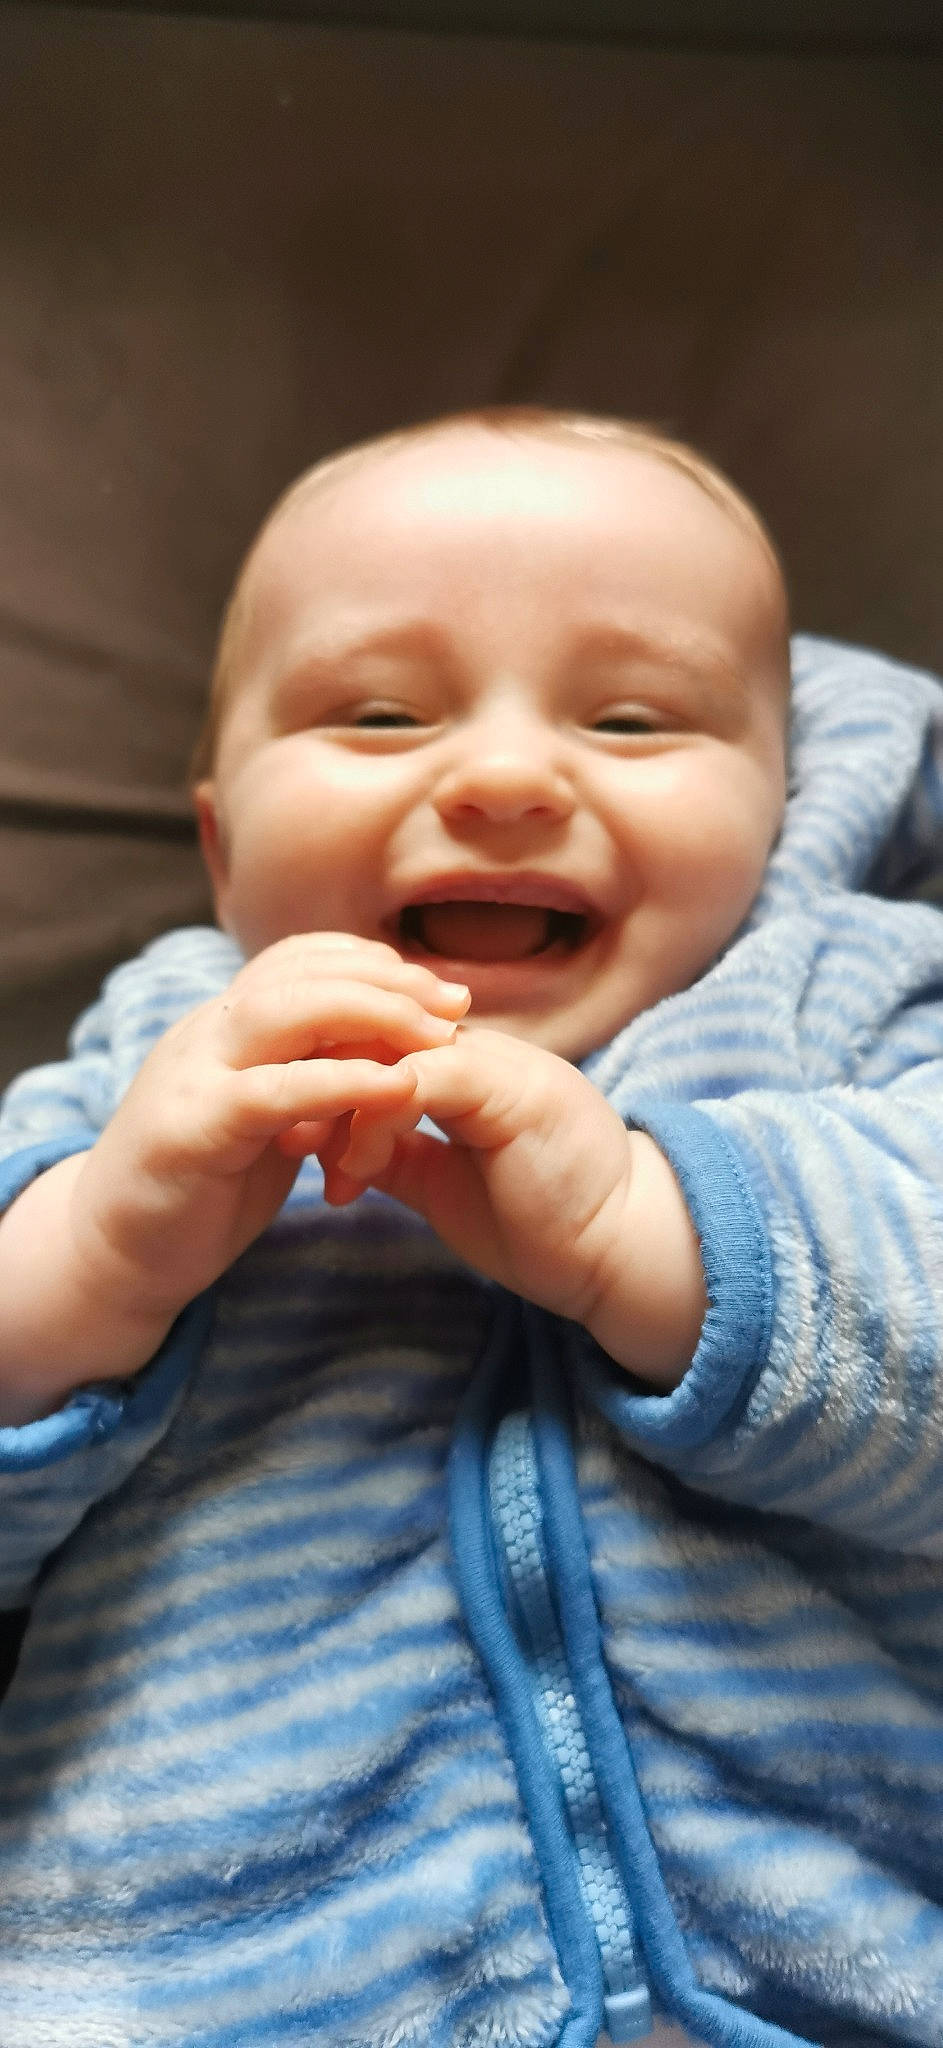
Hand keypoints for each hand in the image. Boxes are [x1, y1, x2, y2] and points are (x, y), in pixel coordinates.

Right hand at [67, 935, 469, 1338]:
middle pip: (300, 971)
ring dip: (372, 1013)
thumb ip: (311, 1083)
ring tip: (438, 1033)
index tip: (437, 984)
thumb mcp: (266, 1122)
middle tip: (457, 1001)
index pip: (298, 959)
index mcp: (224, 1028)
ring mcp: (193, 1076)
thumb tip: (385, 1058)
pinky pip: (274, 1090)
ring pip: (284, 1011)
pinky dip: (341, 1080)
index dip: (370, 961)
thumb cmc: (201, 1189)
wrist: (112, 1255)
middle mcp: (206, 1035)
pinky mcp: (193, 1130)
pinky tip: (397, 1086)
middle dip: (387, 978)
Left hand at [314, 1025, 705, 1384]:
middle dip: (315, 1077)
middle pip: (373, 1027)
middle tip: (280, 1135)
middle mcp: (479, 1049)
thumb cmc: (540, 1223)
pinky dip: (373, 1119)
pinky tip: (353, 1168)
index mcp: (466, 1065)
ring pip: (388, 1045)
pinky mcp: (506, 1089)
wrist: (618, 1252)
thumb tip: (339, 1147)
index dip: (322, 1072)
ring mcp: (496, 1062)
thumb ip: (398, 1153)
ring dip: (338, 1101)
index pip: (376, 1035)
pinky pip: (418, 1079)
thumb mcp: (445, 1183)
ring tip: (313, 1159)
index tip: (284, 1126)